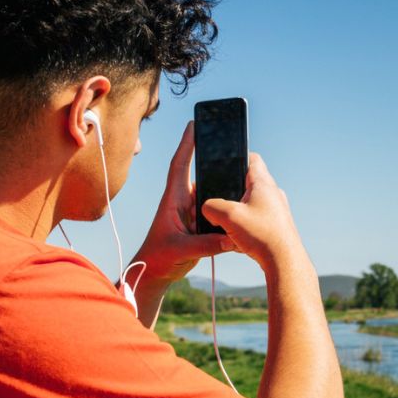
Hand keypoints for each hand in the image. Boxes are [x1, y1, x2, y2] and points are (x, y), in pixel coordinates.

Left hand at [132, 121, 232, 282]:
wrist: (154, 274)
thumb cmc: (158, 259)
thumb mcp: (180, 250)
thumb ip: (204, 245)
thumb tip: (231, 238)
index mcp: (173, 200)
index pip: (180, 165)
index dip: (187, 144)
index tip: (194, 124)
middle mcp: (183, 202)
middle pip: (200, 173)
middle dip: (211, 155)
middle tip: (227, 139)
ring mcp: (192, 212)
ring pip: (211, 191)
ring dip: (223, 182)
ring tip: (242, 170)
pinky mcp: (200, 224)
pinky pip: (217, 209)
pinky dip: (227, 205)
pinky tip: (242, 203)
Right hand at [202, 152, 305, 272]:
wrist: (284, 262)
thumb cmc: (261, 235)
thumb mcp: (228, 217)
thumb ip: (211, 206)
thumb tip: (206, 208)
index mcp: (263, 183)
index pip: (251, 158)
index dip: (235, 158)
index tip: (222, 166)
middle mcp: (273, 193)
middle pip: (248, 183)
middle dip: (231, 191)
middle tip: (218, 201)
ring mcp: (277, 209)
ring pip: (251, 203)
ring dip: (238, 211)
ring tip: (226, 223)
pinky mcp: (277, 225)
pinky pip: (257, 219)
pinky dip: (246, 225)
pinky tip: (238, 238)